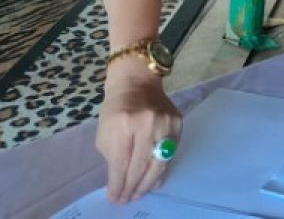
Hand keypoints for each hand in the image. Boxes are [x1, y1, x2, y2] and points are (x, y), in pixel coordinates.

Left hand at [97, 66, 182, 203]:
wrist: (137, 83)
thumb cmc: (115, 109)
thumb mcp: (105, 133)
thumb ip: (113, 158)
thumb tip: (120, 183)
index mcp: (123, 124)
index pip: (121, 164)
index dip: (117, 185)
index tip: (114, 198)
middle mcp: (147, 124)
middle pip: (141, 167)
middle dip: (132, 188)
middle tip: (127, 199)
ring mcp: (165, 123)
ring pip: (159, 164)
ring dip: (148, 184)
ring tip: (139, 193)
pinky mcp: (178, 123)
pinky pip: (170, 154)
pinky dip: (160, 170)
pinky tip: (153, 180)